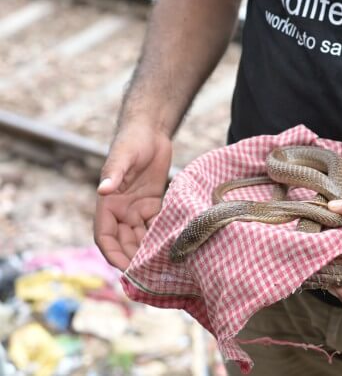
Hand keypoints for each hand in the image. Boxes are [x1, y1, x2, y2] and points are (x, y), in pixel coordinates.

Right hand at [95, 123, 171, 270]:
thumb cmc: (132, 140)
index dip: (113, 254)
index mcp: (107, 203)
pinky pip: (155, 226)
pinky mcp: (153, 204)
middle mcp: (120, 210)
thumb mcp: (123, 156)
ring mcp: (137, 208)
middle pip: (124, 242)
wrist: (151, 130)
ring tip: (164, 265)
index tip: (126, 269)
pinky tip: (174, 246)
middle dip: (134, 258)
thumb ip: (113, 173)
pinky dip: (162, 236)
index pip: (105, 237)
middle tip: (151, 274)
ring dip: (149, 251)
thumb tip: (103, 190)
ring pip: (141, 237)